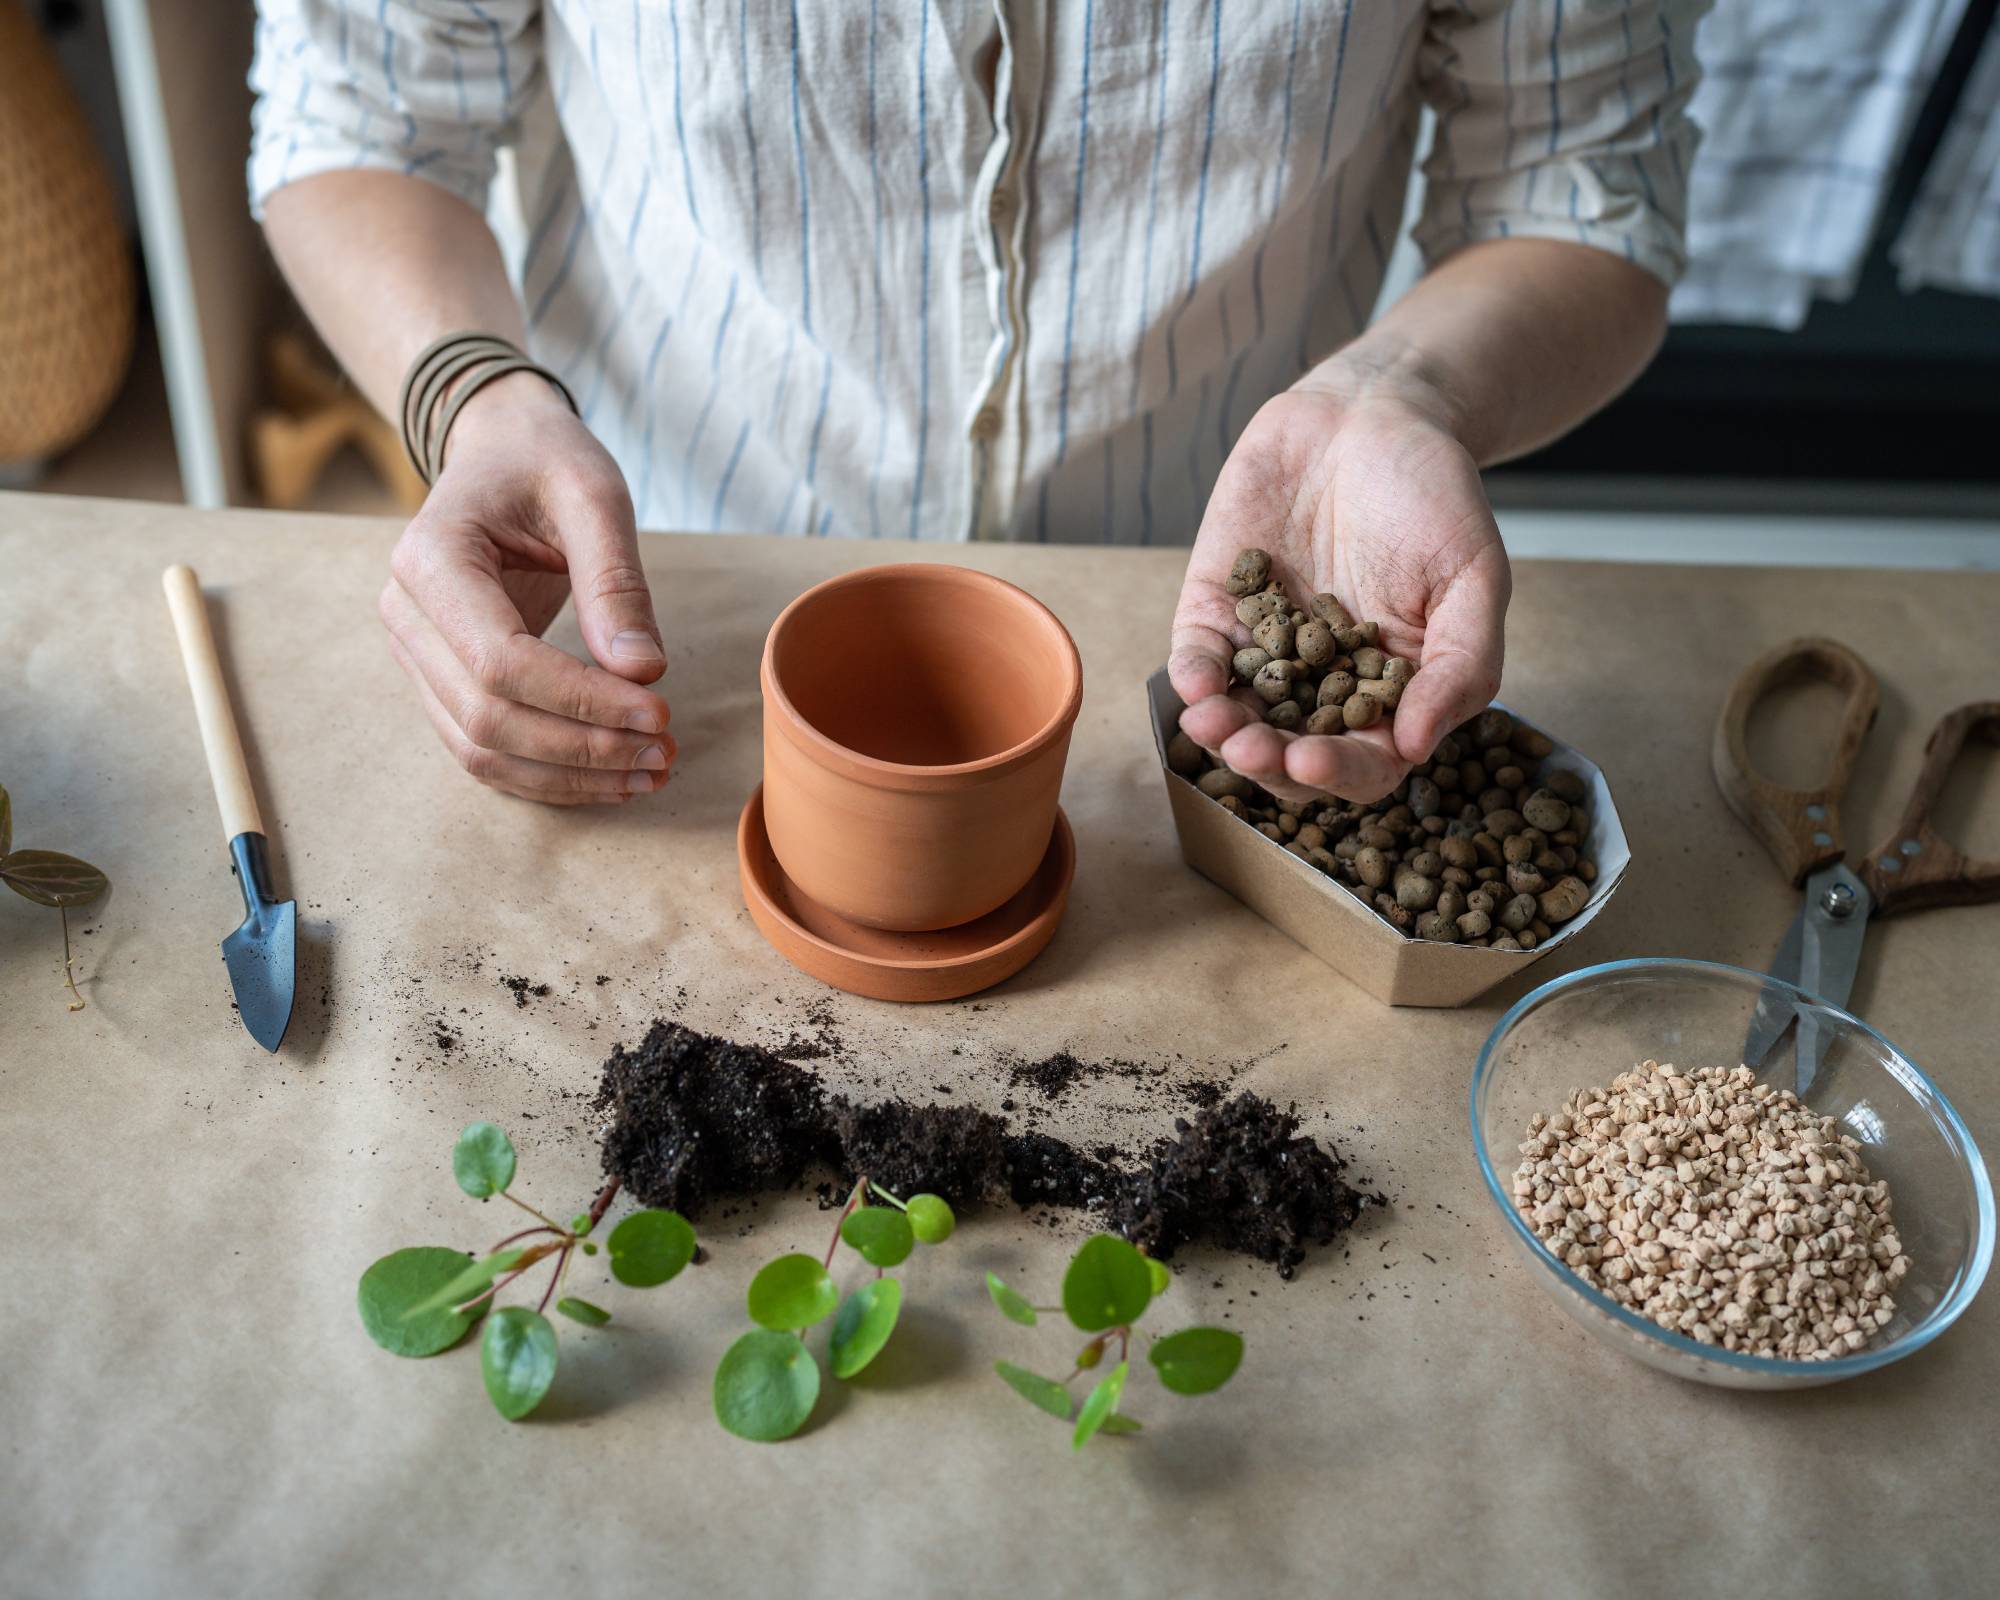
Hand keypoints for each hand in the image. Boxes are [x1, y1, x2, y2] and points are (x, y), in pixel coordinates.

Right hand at [379, 372, 674, 804]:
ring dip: (569, 777)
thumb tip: (644, 672)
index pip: (501, 662)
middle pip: (488, 717)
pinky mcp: (438, 679)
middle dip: (583, 747)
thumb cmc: (545, 462)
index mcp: (431, 558)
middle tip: (667, 754)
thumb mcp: (594, 496)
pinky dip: (548, 775)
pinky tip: (613, 776)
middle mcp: (407, 615)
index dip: (582, 700)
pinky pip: (484, 749)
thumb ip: (616, 582)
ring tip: (650, 773)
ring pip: (481, 749)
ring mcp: (415, 654)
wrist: (503, 452)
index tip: (660, 713)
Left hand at [1168, 369, 1509, 803]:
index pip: (1365, 760)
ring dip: (1222, 733)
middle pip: (1290, 752)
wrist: (1373, 413)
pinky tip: (1195, 686)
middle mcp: (1324, 682)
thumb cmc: (1436, 495)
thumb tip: (1417, 748)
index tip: (1315, 760)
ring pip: (1238, 716)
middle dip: (1269, 760)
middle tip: (1253, 752)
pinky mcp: (1218, 608)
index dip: (1340, 771)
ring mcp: (1268, 648)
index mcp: (1391, 691)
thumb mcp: (1474, 577)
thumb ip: (1460, 664)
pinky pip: (1199, 658)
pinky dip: (1193, 677)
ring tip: (1213, 728)